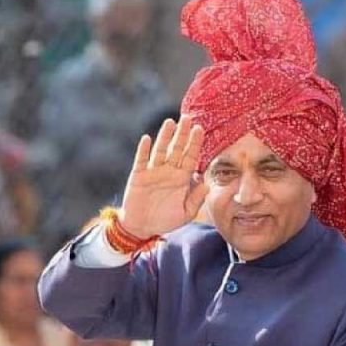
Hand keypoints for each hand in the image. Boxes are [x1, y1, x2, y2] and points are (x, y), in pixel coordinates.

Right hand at [118, 116, 207, 237]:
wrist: (142, 227)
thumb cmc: (166, 220)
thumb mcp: (185, 213)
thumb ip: (196, 199)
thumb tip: (206, 184)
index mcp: (182, 178)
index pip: (190, 157)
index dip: (194, 143)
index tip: (199, 129)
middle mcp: (168, 171)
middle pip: (177, 149)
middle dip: (182, 134)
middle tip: (188, 118)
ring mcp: (153, 172)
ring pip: (160, 150)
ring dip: (165, 137)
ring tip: (170, 122)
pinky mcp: (138, 176)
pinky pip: (142, 160)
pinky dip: (144, 150)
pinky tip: (148, 139)